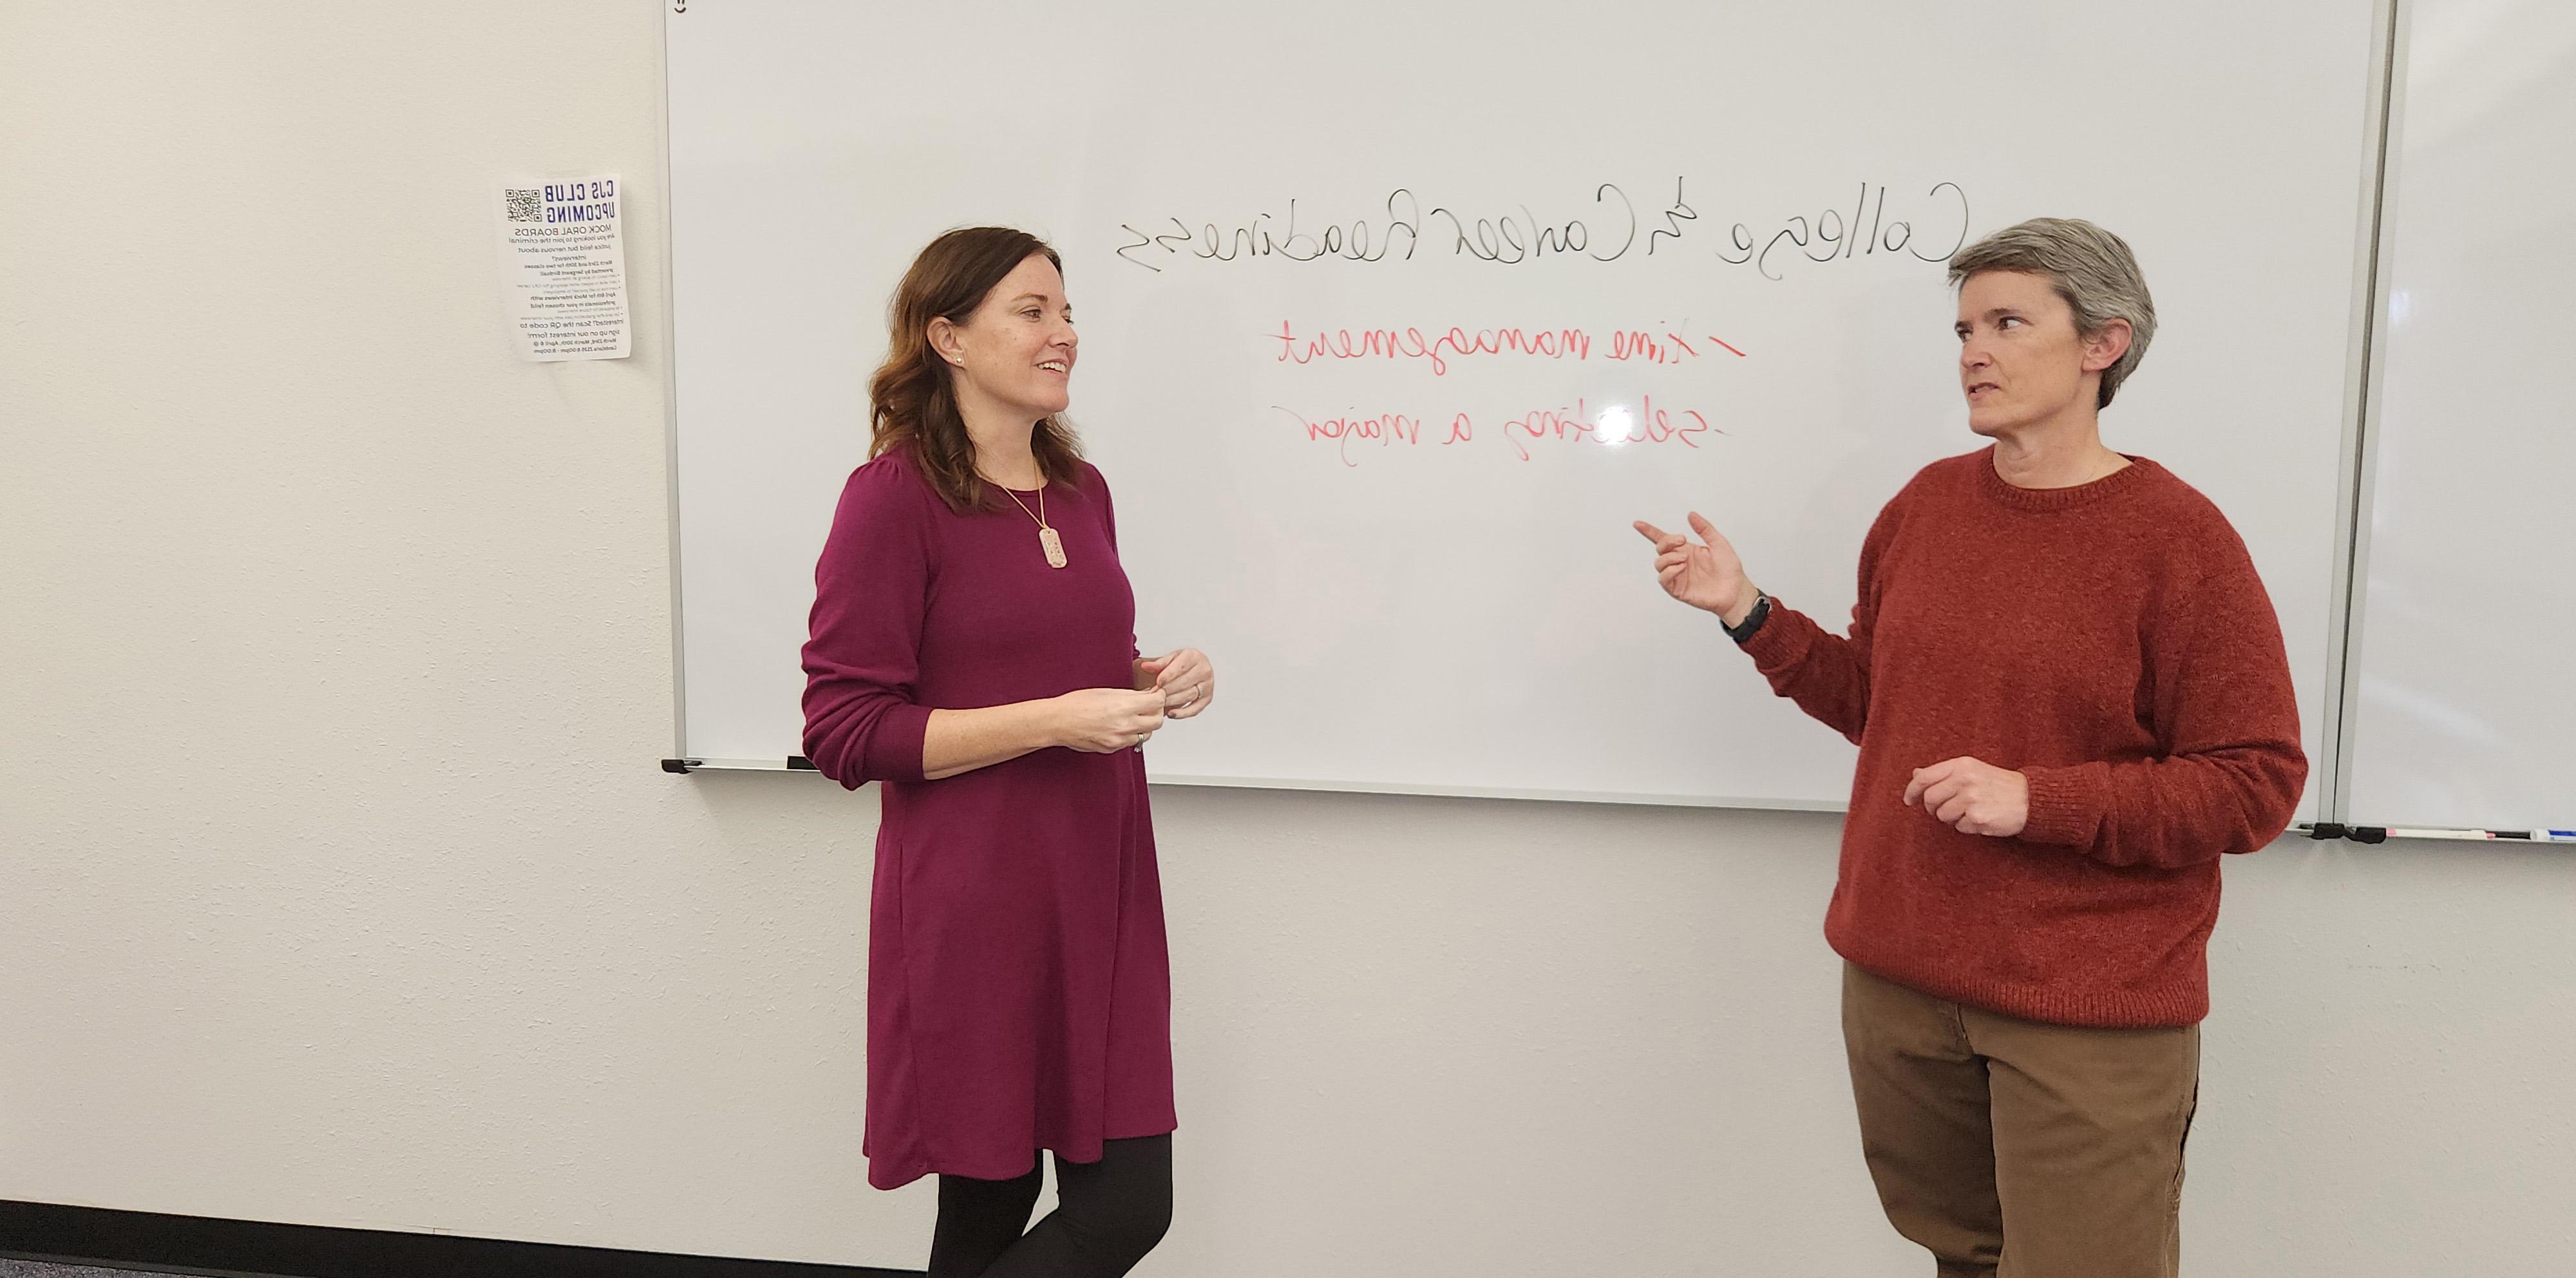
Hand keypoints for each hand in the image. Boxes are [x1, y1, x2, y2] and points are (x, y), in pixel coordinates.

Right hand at [1051, 687, 1166, 752]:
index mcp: (1123, 707)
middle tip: (1150, 705)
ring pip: (1146, 735)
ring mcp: (1118, 740)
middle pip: (1157, 722)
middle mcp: (1124, 726)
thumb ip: (1130, 696)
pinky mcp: (1112, 749)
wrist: (1057, 722)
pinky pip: (1130, 743)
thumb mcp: (1106, 692)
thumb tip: (1146, 695)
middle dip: (1156, 712)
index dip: (1159, 696)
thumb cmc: (1075, 704)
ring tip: (1133, 716)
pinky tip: (1120, 726)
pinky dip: (1130, 735)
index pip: (1157, 703)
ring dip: (1145, 726)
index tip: (1156, 693)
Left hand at [1136, 648, 1215, 719]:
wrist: (1192, 668)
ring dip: (1172, 701)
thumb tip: (1145, 666)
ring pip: (1189, 695)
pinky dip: (1183, 713)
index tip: (1158, 682)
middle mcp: (1204, 670)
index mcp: (1194, 656)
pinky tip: (1171, 714)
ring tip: (1159, 703)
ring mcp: (1207, 685)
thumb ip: (1158, 663)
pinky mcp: (1207, 698)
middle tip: (1154, 695)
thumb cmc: (1180, 663)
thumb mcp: (1169, 659)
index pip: (1181, 667)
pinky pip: (1196, 708)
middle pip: (1184, 683)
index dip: (1169, 675)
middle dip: (1167, 690)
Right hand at [1633, 513, 1754, 623]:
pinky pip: (1664, 579)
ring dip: (1669, 557)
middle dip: (1667, 541)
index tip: (1637, 523)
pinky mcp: (1678, 589)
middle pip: (1660, 548)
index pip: (1663, 539)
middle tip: (1682, 540)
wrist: (1735, 590)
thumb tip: (1691, 514)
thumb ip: (1705, 529)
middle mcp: (1679, 562)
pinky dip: (1669, 571)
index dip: (1649, 531)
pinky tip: (1682, 568)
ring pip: (1659, 563)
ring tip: (1685, 558)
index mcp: (1686, 549)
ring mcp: (1677, 576)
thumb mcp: (1719, 543)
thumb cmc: (1729, 569)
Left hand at [1904, 757, 2028, 836]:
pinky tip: (1980, 817)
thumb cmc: (1997, 784)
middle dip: (1932, 808)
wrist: (2029, 798)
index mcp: (1961, 765)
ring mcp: (1971, 799)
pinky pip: (1959, 827)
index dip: (1912, 790)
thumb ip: (1943, 772)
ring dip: (1951, 818)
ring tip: (1969, 811)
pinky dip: (1966, 826)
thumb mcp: (1971, 770)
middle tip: (1944, 809)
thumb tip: (1915, 774)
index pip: (1924, 778)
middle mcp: (1965, 780)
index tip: (1908, 800)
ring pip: (1942, 816)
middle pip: (1930, 799)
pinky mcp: (1978, 817)